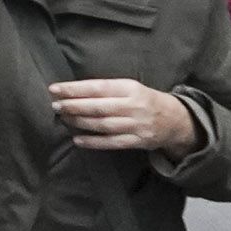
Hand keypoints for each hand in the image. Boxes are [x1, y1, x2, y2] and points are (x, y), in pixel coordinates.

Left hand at [50, 79, 200, 152]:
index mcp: (130, 88)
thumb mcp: (129, 87)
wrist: (175, 120)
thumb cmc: (143, 100)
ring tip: (63, 118)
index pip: (98, 88)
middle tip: (55, 105)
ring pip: (103, 125)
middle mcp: (134, 106)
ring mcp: (137, 125)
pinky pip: (113, 143)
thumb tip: (71, 91)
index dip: (74, 89)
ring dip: (80, 122)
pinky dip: (94, 142)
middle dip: (74, 106)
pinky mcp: (139, 141)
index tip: (54, 89)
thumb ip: (105, 89)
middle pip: (99, 107)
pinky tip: (77, 140)